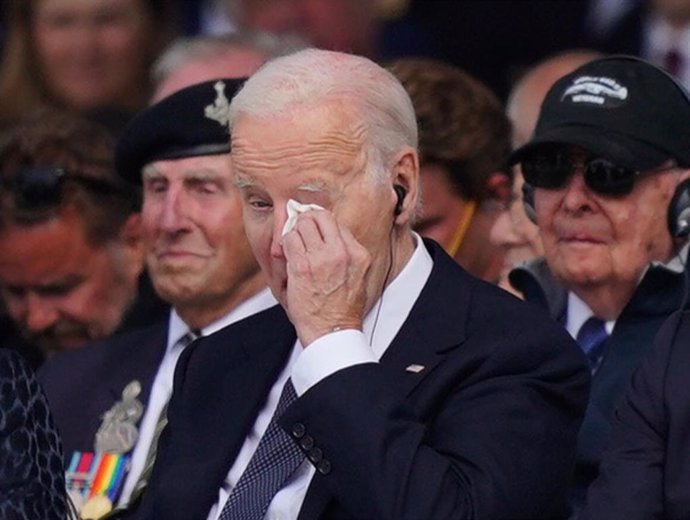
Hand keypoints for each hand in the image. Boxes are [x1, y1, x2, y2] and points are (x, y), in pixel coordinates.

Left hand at [282, 209, 370, 346]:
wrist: (332, 332)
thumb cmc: (342, 308)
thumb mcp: (356, 276)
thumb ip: (347, 254)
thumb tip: (330, 235)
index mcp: (358, 254)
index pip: (336, 222)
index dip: (321, 224)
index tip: (314, 231)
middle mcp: (342, 252)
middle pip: (320, 216)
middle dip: (307, 220)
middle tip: (300, 231)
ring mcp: (322, 258)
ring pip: (302, 224)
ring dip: (295, 233)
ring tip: (295, 248)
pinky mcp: (302, 266)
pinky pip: (289, 240)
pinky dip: (285, 245)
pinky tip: (288, 257)